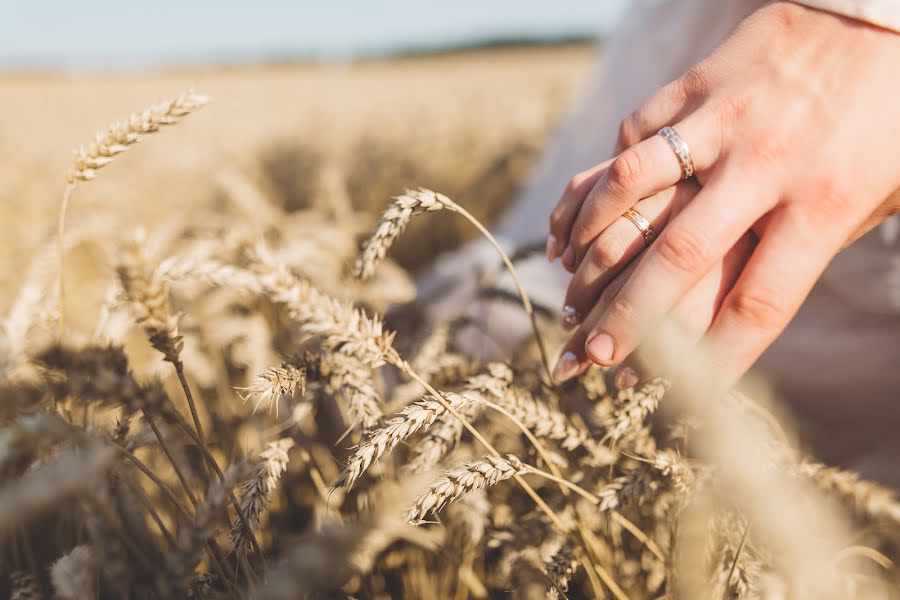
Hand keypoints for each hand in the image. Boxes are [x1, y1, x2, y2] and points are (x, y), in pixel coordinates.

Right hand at [548, 2, 899, 384]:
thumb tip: (739, 309)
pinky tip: (577, 226)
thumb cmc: (888, 114)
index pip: (759, 302)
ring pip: (632, 189)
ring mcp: (722, 120)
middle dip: (630, 318)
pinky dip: (596, 189)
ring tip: (569, 291)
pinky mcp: (693, 86)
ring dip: (591, 247)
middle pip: (680, 257)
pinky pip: (630, 141)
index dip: (714, 360)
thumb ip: (814, 248)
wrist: (878, 5)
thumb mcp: (878, 193)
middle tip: (591, 360)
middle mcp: (765, 163)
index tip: (677, 401)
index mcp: (824, 202)